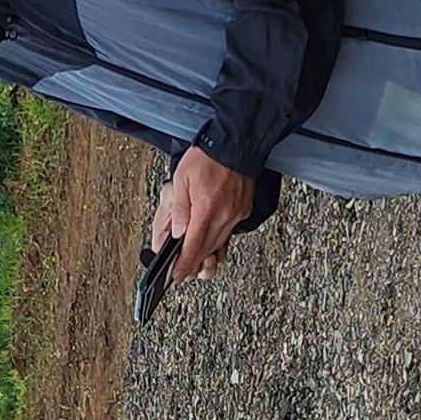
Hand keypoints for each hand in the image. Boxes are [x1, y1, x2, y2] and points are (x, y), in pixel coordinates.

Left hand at [150, 148, 259, 277]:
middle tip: (183, 273)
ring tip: (194, 261)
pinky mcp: (243, 211)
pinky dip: (218, 239)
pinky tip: (210, 241)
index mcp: (206, 208)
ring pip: (219, 243)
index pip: (194, 246)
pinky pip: (229, 232)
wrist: (235, 144)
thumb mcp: (181, 179)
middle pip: (207, 249)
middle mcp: (224, 215)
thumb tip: (177, 233)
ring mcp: (236, 214)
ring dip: (206, 253)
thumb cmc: (207, 157)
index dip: (185, 264)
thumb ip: (179, 209)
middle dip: (194, 264)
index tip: (178, 275)